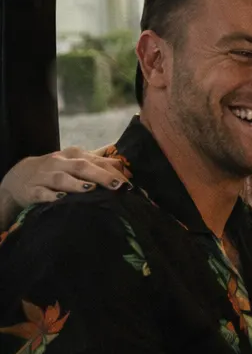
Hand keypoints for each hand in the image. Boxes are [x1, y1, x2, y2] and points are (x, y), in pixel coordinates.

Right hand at [1, 147, 127, 221]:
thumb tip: (127, 168)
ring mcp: (45, 176)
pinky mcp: (32, 190)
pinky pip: (41, 192)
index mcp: (75, 155)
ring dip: (76, 184)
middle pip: (82, 166)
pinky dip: (51, 195)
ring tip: (90, 189)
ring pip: (61, 177)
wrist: (19, 176)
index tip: (129, 184)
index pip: (98, 161)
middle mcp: (60, 162)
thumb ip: (101, 164)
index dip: (115, 172)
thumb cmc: (58, 170)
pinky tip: (61, 199)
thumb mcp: (77, 162)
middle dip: (100, 175)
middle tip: (117, 186)